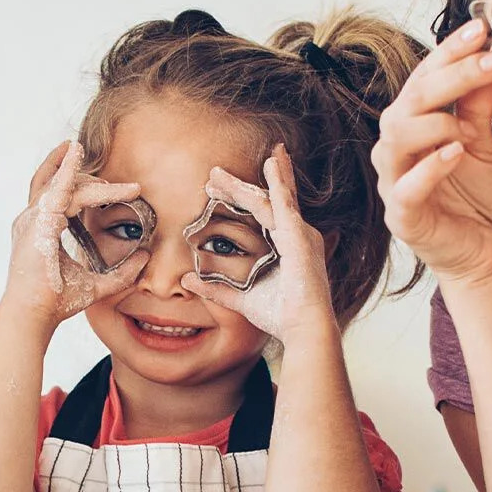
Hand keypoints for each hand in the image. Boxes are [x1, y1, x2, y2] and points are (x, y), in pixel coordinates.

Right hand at [1, 143, 146, 322]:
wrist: (34, 315)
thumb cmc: (56, 302)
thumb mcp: (97, 285)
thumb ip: (121, 273)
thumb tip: (145, 257)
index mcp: (42, 231)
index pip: (60, 198)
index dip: (79, 185)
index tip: (108, 185)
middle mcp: (33, 221)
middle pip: (55, 184)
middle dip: (79, 175)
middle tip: (111, 181)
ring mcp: (32, 220)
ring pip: (59, 184)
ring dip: (74, 166)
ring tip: (81, 146)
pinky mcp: (39, 223)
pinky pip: (55, 189)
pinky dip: (65, 169)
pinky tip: (75, 152)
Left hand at [184, 147, 337, 344]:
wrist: (304, 329)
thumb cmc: (281, 316)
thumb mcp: (241, 298)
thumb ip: (216, 289)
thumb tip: (187, 281)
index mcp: (288, 246)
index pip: (263, 214)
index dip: (240, 198)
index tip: (215, 188)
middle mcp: (297, 235)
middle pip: (263, 202)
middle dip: (237, 187)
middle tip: (212, 174)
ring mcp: (300, 234)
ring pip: (268, 199)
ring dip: (244, 184)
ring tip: (223, 170)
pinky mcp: (300, 237)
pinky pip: (287, 204)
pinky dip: (280, 182)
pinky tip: (273, 163)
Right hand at [371, 19, 491, 287]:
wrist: (484, 254)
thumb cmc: (478, 197)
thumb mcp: (484, 141)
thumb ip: (480, 103)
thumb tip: (490, 52)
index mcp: (413, 125)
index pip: (424, 77)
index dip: (449, 51)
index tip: (481, 28)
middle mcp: (396, 148)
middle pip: (409, 100)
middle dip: (451, 75)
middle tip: (491, 59)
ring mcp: (394, 182)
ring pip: (396, 137)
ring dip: (436, 120)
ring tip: (469, 125)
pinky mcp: (402, 216)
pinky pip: (406, 187)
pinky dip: (430, 166)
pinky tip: (455, 151)